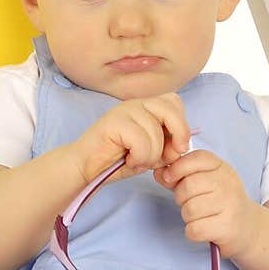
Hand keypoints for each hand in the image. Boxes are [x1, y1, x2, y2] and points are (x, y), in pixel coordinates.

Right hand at [75, 94, 190, 185]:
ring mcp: (125, 110)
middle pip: (171, 110)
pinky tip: (128, 160)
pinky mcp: (114, 122)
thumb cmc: (118, 160)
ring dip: (151, 156)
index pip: (175, 102)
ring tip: (137, 160)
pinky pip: (141, 142)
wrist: (87, 167)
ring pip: (156, 132)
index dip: (181, 125)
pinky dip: (139, 158)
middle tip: (166, 157)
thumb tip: (181, 146)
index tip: (178, 148)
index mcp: (146, 107)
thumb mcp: (151, 153)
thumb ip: (167, 145)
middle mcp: (136, 104)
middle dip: (177, 136)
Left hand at [154, 148, 259, 259]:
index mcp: (222, 168)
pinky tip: (204, 229)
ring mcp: (230, 205)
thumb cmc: (221, 203)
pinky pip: (194, 229)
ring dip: (188, 217)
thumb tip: (159, 172)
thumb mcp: (205, 182)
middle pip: (188, 186)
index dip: (177, 168)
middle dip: (181, 198)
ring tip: (201, 217)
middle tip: (192, 203)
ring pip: (189, 209)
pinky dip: (193, 233)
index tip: (171, 178)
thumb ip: (180, 176)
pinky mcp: (227, 227)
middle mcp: (228, 183)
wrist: (248, 228)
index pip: (196, 158)